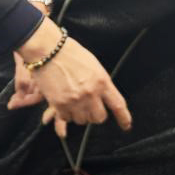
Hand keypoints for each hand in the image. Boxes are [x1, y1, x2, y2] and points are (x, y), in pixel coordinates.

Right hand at [11, 19, 131, 136]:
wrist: (48, 49)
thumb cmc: (69, 53)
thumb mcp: (93, 65)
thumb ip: (100, 83)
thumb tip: (103, 97)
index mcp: (102, 81)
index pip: (118, 105)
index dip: (124, 118)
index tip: (126, 125)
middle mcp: (91, 93)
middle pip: (99, 118)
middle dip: (94, 114)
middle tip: (87, 106)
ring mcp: (75, 100)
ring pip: (82, 120)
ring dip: (78, 114)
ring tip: (72, 101)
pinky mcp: (59, 104)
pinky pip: (66, 118)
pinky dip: (65, 113)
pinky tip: (62, 102)